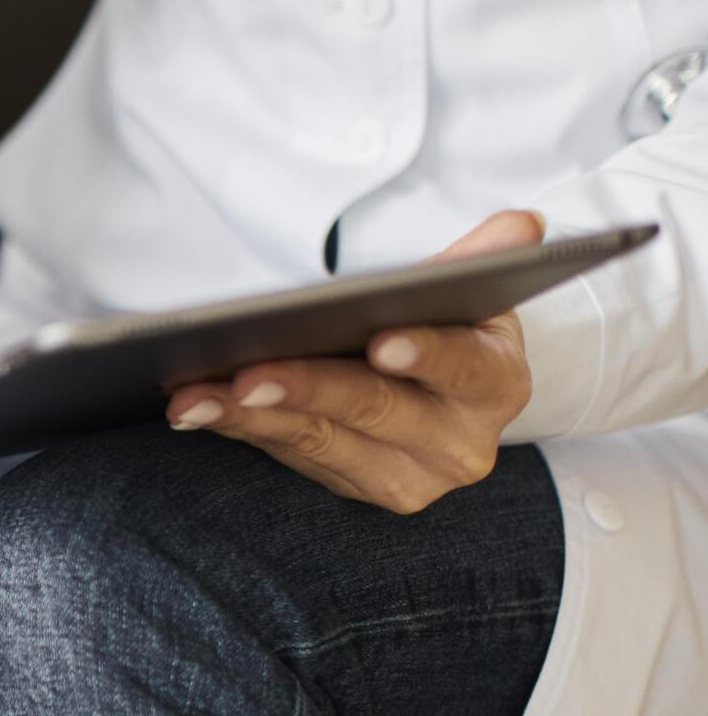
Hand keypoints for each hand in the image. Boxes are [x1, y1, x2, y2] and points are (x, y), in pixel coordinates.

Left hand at [163, 211, 543, 512]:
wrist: (441, 398)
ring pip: (319, 441)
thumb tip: (521, 226)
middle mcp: (458, 445)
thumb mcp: (471, 293)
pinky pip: (287, 455)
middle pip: (375, 411)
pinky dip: (239, 428)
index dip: (424, 355)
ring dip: (249, 417)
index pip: (462, 366)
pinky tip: (195, 409)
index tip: (380, 342)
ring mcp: (404, 478)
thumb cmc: (448, 330)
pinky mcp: (351, 489)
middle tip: (248, 371)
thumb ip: (484, 260)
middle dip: (308, 389)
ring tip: (193, 396)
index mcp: (498, 385)